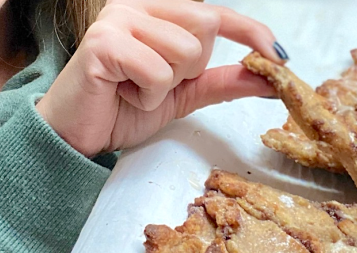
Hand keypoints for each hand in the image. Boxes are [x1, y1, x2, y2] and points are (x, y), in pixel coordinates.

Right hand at [35, 0, 285, 156]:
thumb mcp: (183, 94)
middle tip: (156, 83)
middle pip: (204, 26)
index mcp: (155, 10)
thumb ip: (222, 81)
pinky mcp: (102, 43)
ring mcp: (117, 20)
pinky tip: (123, 95)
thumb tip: (267, 74)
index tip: (279, 55)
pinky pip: (156, 70)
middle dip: (191, 68)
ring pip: (184, 50)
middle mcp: (135, 6)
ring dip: (167, 85)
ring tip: (136, 90)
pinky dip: (148, 94)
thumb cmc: (121, 108)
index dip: (250, 31)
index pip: (214, 13)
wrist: (76, 136)